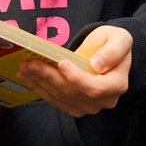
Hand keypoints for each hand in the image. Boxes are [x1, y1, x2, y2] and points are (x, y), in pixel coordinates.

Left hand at [16, 25, 131, 117]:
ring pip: (61, 98)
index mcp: (117, 84)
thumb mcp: (120, 39)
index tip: (61, 63)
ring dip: (40, 83)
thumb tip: (98, 65)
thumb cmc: (113, 43)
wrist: (108, 53)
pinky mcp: (75, 106)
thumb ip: (113, 51)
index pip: (95, 88)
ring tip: (25, 68)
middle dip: (50, 77)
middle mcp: (104, 100)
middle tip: (31, 63)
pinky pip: (56, 100)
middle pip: (73, 93)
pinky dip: (40, 89)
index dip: (77, 78)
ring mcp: (89, 106)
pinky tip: (28, 76)